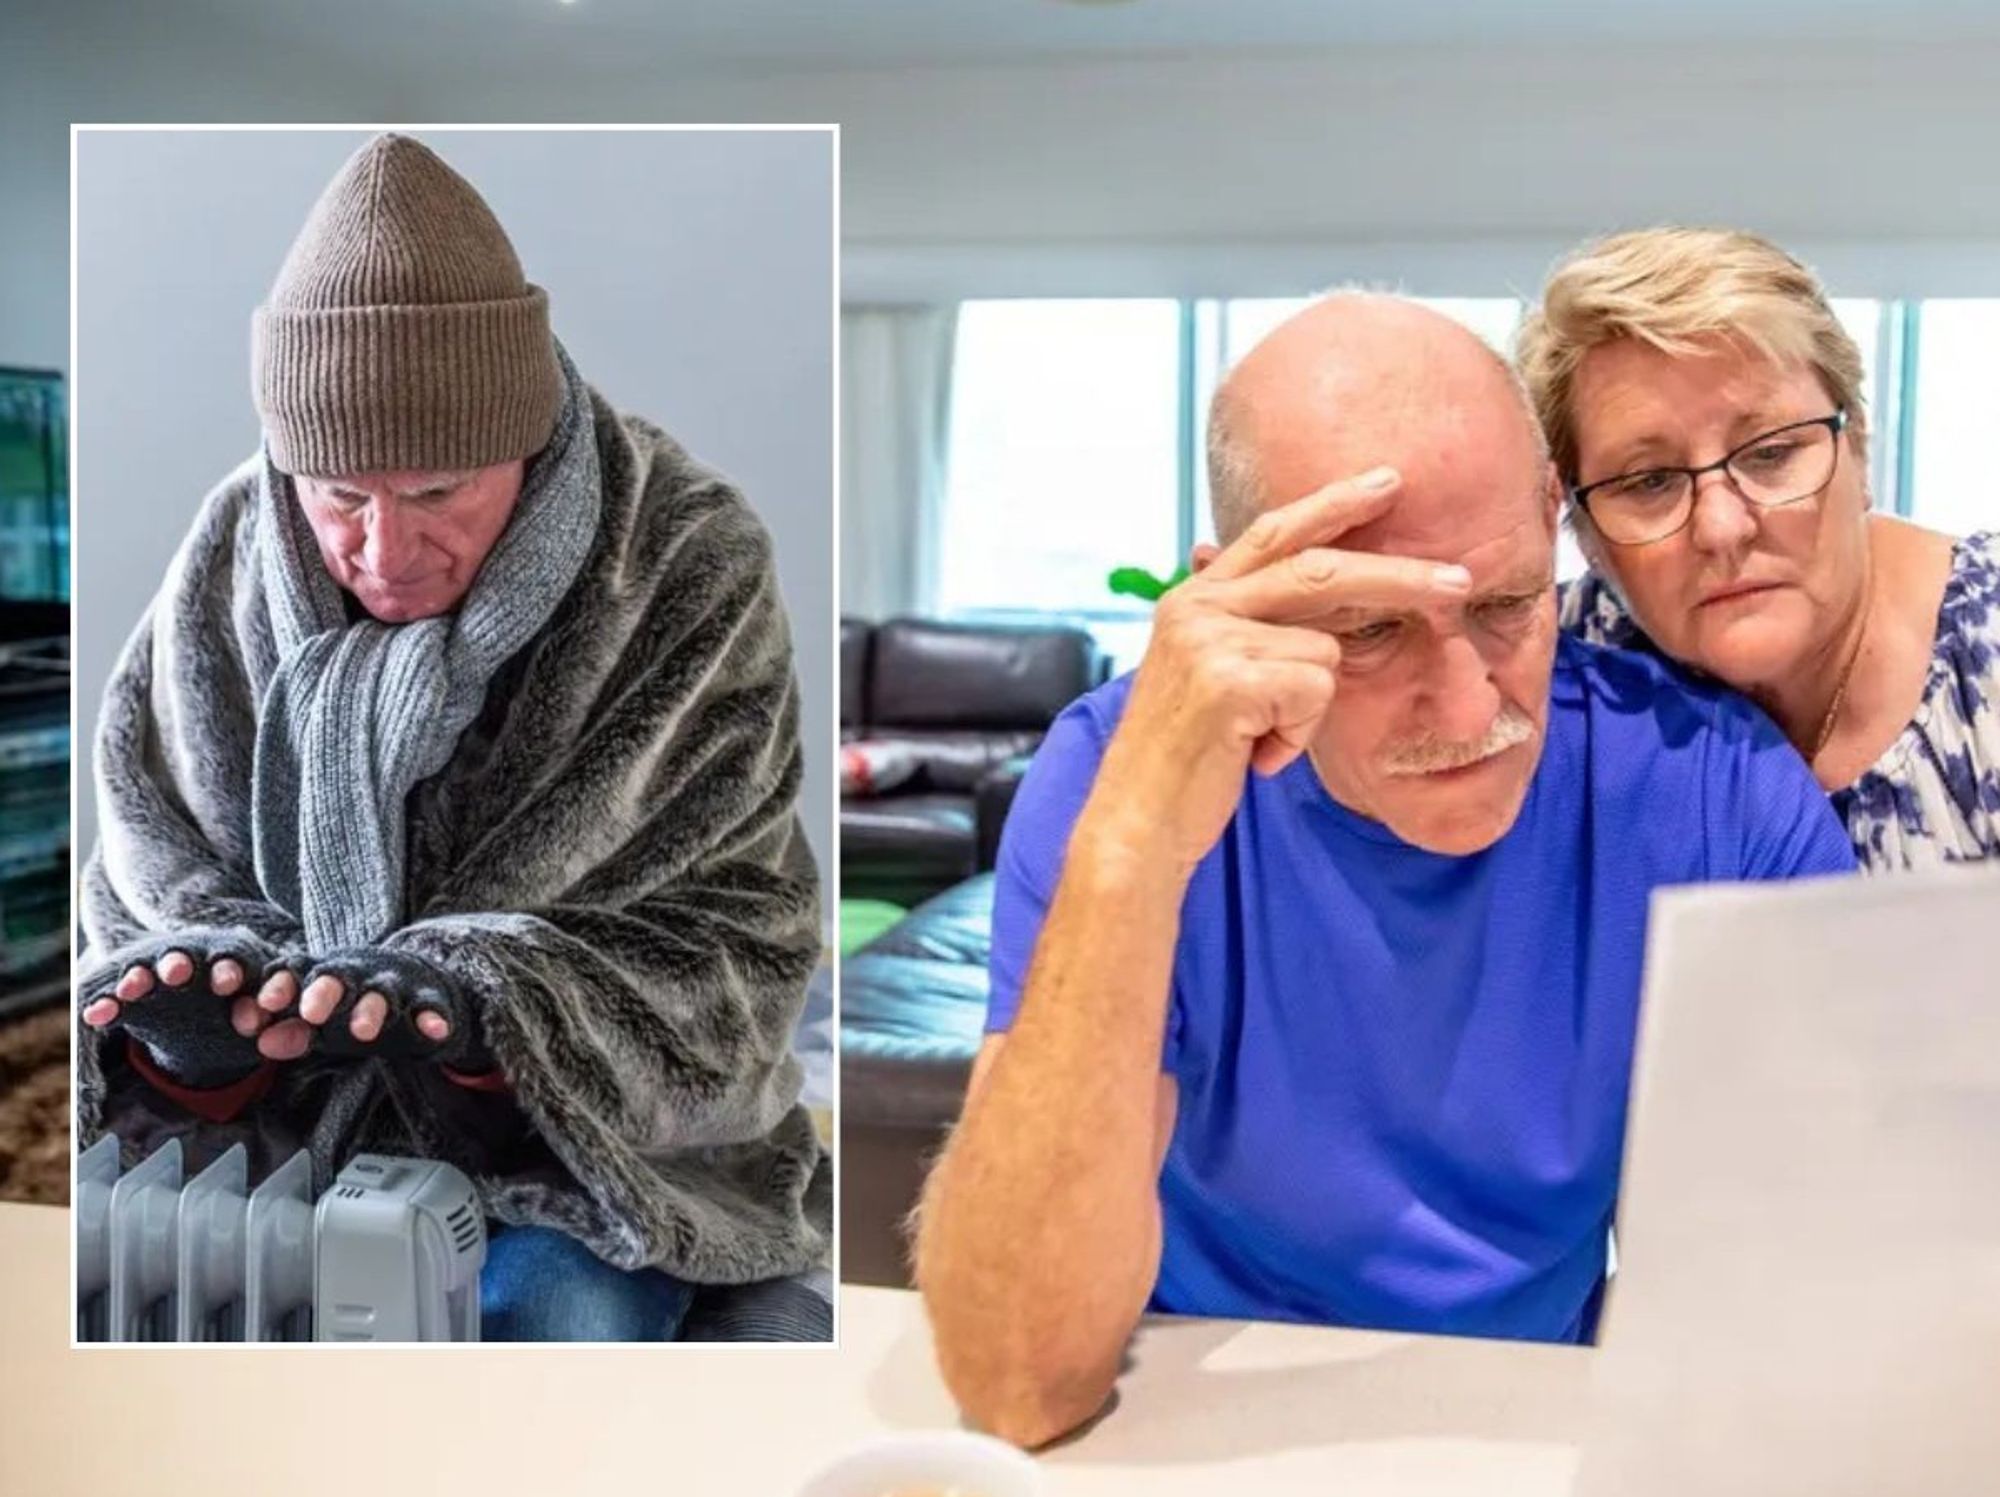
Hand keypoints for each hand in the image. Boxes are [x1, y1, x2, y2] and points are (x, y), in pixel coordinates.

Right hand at [79, 932, 271, 1087]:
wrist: (208, 1020)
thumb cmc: (249, 1017)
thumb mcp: (272, 1025)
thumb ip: (287, 1033)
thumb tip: (289, 1043)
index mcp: (236, 963)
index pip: (234, 960)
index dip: (229, 970)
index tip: (227, 986)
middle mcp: (196, 961)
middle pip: (183, 956)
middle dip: (181, 962)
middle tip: (177, 974)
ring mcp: (160, 975)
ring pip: (147, 970)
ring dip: (141, 976)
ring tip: (132, 988)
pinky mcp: (133, 994)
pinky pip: (115, 997)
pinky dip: (106, 1005)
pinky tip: (95, 1015)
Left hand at [254, 948, 489, 1069]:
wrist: (414, 978)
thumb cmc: (352, 1003)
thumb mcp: (321, 1020)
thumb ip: (293, 1031)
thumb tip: (263, 1044)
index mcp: (324, 974)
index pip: (297, 971)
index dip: (282, 986)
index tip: (267, 1003)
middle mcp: (357, 973)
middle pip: (338, 976)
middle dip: (325, 991)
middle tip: (312, 1013)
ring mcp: (393, 983)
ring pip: (382, 992)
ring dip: (372, 1009)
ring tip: (363, 1032)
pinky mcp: (427, 996)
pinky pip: (430, 1005)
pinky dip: (431, 1016)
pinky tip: (435, 1031)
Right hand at [1084, 467, 1470, 871]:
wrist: (1137, 819)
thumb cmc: (1186, 758)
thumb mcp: (1213, 677)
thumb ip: (1253, 631)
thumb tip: (1328, 599)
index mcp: (1193, 598)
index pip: (1272, 533)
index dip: (1332, 504)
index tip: (1386, 482)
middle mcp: (1196, 607)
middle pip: (1319, 571)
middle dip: (1397, 576)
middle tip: (1460, 581)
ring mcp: (1209, 640)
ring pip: (1324, 653)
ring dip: (1307, 712)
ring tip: (1257, 739)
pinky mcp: (1228, 681)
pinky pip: (1315, 693)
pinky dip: (1297, 735)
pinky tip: (1253, 753)